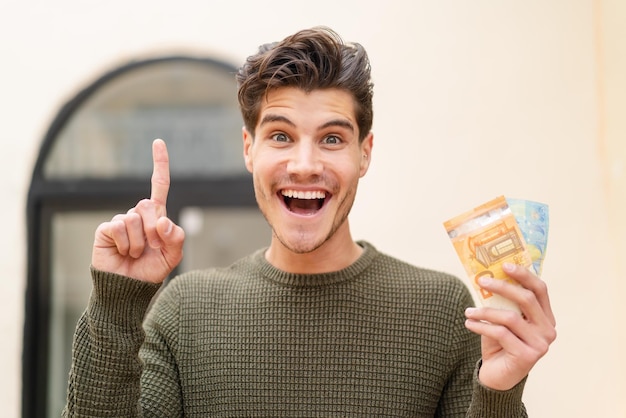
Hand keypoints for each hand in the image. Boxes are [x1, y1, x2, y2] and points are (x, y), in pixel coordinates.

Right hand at [91, 139, 184, 282]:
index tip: (158, 142)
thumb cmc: (151, 271)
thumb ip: (176, 237)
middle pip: (149, 205)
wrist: (129, 288)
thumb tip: (162, 221)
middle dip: (153, 230)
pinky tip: (123, 253)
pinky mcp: (106, 229)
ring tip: (134, 254)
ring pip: (135, 219)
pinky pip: (121, 227)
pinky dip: (126, 244)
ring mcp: (121, 221)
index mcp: (155, 217)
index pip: (159, 186)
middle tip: (150, 248)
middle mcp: (137, 215)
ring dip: (139, 242)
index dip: (159, 164)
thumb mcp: (173, 255)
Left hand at [464, 263, 556, 390]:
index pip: (540, 289)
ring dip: (485, 312)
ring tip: (469, 311)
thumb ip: (503, 302)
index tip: (504, 264)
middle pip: (527, 299)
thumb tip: (487, 275)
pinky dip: (482, 326)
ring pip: (510, 317)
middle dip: (502, 287)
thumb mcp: (502, 319)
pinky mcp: (528, 356)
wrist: (498, 376)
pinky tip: (469, 324)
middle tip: (482, 280)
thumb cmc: (500, 343)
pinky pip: (501, 334)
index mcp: (546, 317)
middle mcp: (548, 330)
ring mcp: (540, 344)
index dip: (524, 275)